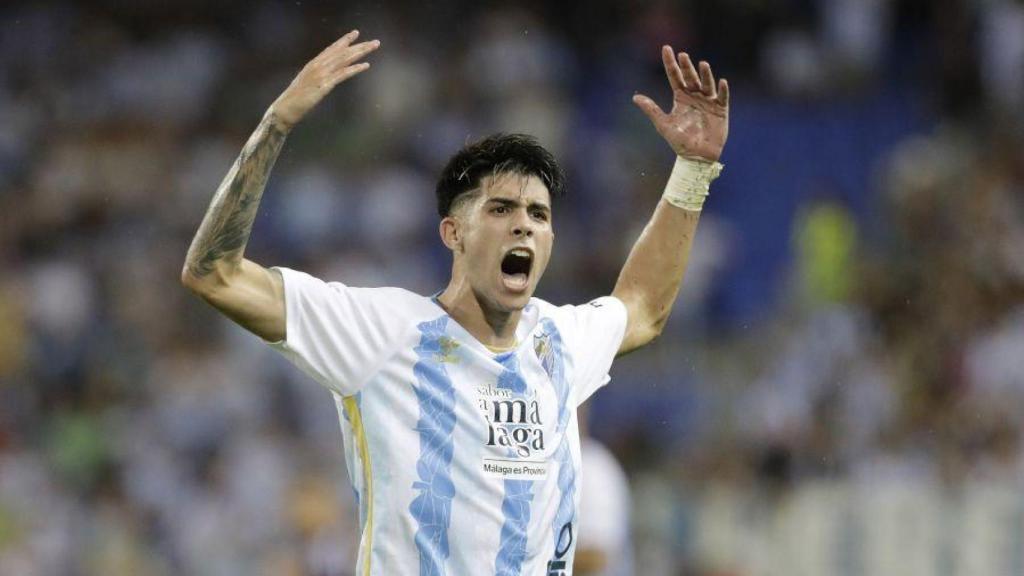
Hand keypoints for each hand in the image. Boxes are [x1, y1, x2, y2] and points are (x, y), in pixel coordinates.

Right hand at [268, 30, 379, 128]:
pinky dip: (355, 69)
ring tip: (373, 48)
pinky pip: (342, 74)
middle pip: (342, 52)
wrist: (285, 109)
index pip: (332, 49)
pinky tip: (366, 65)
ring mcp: (321, 74)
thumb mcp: (307, 83)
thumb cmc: (295, 99)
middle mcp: (318, 65)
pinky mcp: (324, 85)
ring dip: (360, 53)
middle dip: (359, 46)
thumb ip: (317, 76)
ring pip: (344, 59)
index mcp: (313, 64)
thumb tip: (326, 76)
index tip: (356, 34)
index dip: (344, 41)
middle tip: (374, 42)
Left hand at [633, 46, 728, 161]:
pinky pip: (723, 98)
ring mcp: (708, 102)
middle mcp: (694, 96)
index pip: (674, 76)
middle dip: (686, 66)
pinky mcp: (720, 110)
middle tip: (682, 56)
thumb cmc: (679, 141)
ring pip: (706, 84)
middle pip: (690, 77)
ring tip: (702, 64)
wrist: (696, 156)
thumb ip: (651, 109)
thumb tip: (635, 97)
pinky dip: (722, 90)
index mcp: (680, 97)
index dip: (670, 63)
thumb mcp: (663, 124)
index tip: (666, 48)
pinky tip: (721, 82)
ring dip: (705, 75)